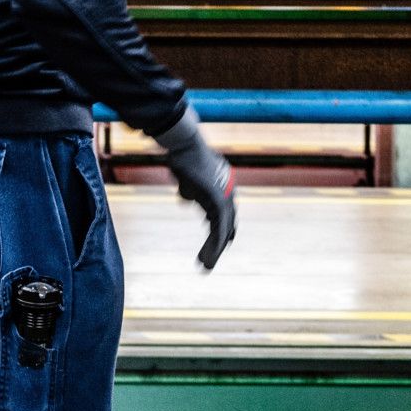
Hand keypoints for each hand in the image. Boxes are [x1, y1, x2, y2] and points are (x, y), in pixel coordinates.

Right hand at [154, 109, 237, 268]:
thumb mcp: (186, 176)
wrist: (184, 143)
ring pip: (222, 230)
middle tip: (209, 260)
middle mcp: (227, 192)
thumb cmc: (182, 155)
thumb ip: (189, 189)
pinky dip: (213, 244)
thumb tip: (185, 201)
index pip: (226, 213)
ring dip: (214, 250)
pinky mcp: (217, 202)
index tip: (224, 243)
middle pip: (226, 223)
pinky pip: (218, 228)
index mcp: (222, 186)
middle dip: (218, 243)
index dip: (224, 229)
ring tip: (204, 266)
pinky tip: (207, 257)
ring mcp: (224, 197)